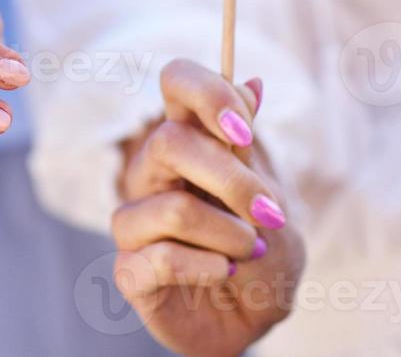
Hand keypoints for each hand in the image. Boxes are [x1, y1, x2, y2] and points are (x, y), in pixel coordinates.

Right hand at [112, 60, 304, 356]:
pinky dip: (209, 267)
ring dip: (229, 235)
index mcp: (188, 140)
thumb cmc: (261, 252)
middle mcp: (152, 172)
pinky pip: (161, 258)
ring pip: (174, 209)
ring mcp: (135, 221)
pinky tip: (226, 273)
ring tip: (249, 252)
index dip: (207, 94)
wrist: (255, 318)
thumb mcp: (271, 197)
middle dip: (232, 182)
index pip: (177, 81)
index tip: (243, 131)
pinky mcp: (129, 270)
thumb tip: (252, 82)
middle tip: (269, 214)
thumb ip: (249, 148)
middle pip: (169, 142)